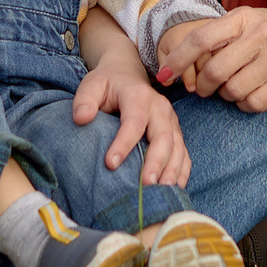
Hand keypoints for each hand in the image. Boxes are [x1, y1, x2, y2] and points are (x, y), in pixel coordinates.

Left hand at [70, 52, 189, 185]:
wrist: (127, 75)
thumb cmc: (107, 84)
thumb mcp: (92, 84)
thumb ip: (84, 100)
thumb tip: (82, 118)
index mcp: (139, 96)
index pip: (134, 122)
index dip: (123, 143)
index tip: (110, 164)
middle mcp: (160, 109)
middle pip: (163, 137)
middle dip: (156, 162)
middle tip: (146, 184)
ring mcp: (171, 122)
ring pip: (177, 148)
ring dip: (172, 170)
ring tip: (163, 191)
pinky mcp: (176, 134)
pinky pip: (184, 154)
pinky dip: (182, 172)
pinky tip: (174, 189)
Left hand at [155, 5, 266, 112]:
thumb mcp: (254, 19)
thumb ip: (225, 34)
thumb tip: (187, 59)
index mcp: (245, 17)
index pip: (201, 37)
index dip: (177, 58)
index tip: (162, 75)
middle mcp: (259, 36)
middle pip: (214, 70)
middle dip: (202, 87)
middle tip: (204, 89)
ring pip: (232, 91)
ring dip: (227, 96)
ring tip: (235, 88)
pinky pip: (253, 104)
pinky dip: (245, 104)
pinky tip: (251, 95)